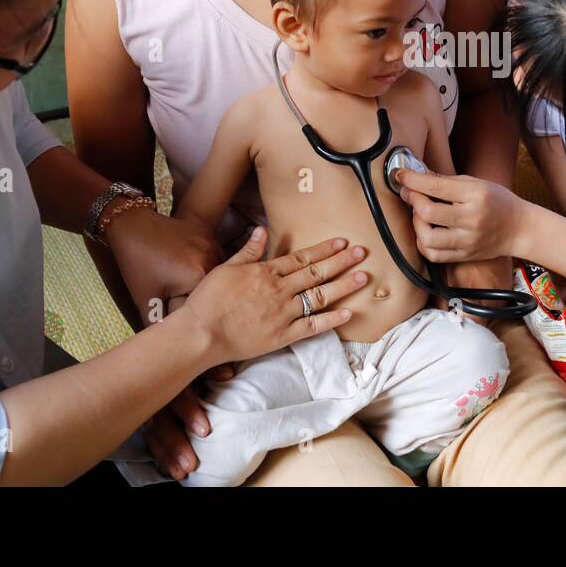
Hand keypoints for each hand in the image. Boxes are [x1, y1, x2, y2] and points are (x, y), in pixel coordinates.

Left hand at [104, 206, 221, 325]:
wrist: (135, 225)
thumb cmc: (138, 261)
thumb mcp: (145, 298)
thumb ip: (157, 325)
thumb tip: (166, 347)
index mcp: (199, 278)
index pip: (202, 309)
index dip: (189, 316)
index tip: (176, 317)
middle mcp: (214, 262)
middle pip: (210, 294)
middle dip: (197, 303)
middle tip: (175, 299)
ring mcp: (215, 247)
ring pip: (214, 280)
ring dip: (204, 287)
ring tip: (180, 284)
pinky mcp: (212, 239)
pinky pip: (214, 263)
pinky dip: (205, 271)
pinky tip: (188, 270)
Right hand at [146, 227, 368, 479]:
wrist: (201, 333)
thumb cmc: (208, 301)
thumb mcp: (225, 268)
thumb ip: (247, 251)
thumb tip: (260, 230)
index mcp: (266, 273)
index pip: (302, 258)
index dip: (324, 249)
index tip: (342, 242)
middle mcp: (280, 290)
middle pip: (316, 273)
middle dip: (342, 261)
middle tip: (364, 253)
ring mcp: (283, 314)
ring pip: (320, 296)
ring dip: (344, 286)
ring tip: (364, 277)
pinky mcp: (282, 336)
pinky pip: (312, 326)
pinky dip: (332, 320)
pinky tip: (349, 313)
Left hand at [397, 169, 528, 263]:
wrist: (519, 228)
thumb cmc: (498, 201)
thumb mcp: (476, 183)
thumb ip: (446, 181)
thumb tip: (418, 175)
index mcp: (476, 195)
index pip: (436, 186)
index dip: (413, 180)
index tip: (401, 175)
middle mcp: (471, 219)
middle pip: (429, 212)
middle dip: (412, 199)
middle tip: (409, 193)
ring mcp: (467, 240)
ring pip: (428, 238)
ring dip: (416, 223)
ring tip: (419, 214)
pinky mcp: (464, 255)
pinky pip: (434, 255)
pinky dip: (423, 243)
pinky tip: (425, 231)